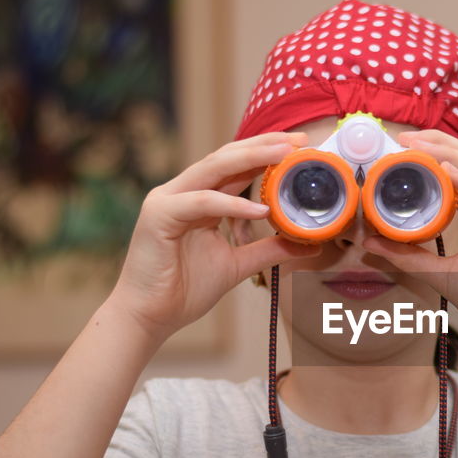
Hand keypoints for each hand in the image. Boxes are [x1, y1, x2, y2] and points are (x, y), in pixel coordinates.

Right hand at [108, 132, 320, 341]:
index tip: (300, 146)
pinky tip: (259, 210)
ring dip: (251, 159)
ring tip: (284, 155)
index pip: (235, 166)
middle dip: (264, 146)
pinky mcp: (159, 215)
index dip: (266, 153)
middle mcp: (183, 192)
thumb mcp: (238, 265)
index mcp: (199, 198)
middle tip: (298, 141)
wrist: (149, 317)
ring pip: (213, 168)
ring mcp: (168, 199)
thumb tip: (308, 243)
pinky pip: (202, 202)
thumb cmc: (184, 289)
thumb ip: (268, 250)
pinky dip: (231, 205)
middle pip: (226, 157)